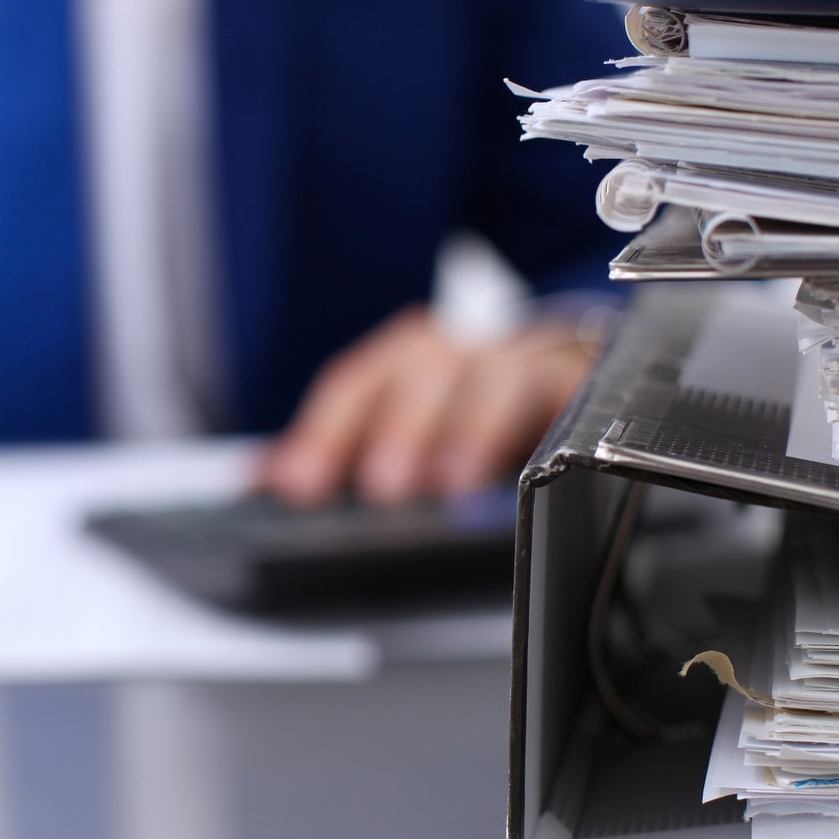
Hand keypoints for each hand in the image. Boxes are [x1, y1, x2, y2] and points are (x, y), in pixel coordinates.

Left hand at [260, 306, 596, 504]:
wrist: (574, 382)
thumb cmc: (478, 417)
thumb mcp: (404, 437)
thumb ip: (336, 452)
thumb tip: (257, 478)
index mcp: (410, 360)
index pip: (358, 382)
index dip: (326, 431)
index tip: (298, 485)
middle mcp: (463, 352)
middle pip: (425, 365)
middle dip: (399, 425)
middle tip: (382, 486)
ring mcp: (525, 362)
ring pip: (496, 372)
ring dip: (471, 428)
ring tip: (452, 485)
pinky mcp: (581, 384)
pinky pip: (570, 392)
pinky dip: (545, 427)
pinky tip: (528, 470)